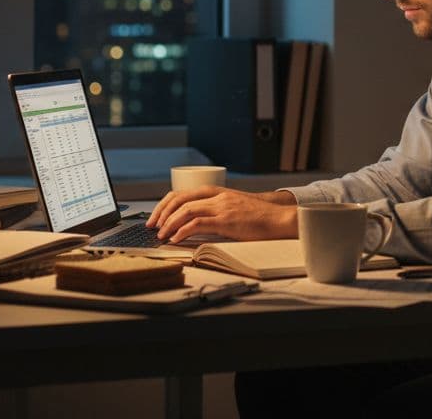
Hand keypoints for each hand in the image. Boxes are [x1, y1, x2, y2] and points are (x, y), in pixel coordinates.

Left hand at [146, 186, 298, 243]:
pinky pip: (198, 223)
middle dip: (161, 213)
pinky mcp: (226, 221)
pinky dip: (182, 231)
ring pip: (186, 210)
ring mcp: (222, 207)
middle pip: (180, 199)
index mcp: (217, 192)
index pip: (182, 193)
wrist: (279, 219)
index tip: (156, 217)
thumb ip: (215, 211)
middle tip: (152, 226)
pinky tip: (176, 239)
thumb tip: (194, 224)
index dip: (165, 205)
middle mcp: (217, 196)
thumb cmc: (259, 217)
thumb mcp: (234, 208)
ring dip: (169, 223)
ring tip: (161, 235)